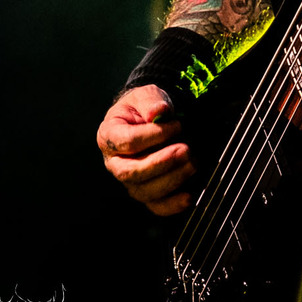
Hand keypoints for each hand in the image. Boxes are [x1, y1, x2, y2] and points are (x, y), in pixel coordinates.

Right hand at [96, 84, 196, 216]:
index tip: (176, 125)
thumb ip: (151, 101)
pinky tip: (188, 197)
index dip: (152, 136)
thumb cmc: (145, 107)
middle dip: (160, 163)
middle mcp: (115, 162)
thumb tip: (158, 111)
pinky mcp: (146, 191)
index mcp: (109, 136)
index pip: (127, 142)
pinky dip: (171, 205)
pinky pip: (155, 206)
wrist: (152, 118)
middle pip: (131, 172)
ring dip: (171, 180)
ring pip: (143, 191)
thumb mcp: (147, 95)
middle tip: (185, 150)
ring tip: (192, 163)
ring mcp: (129, 180)